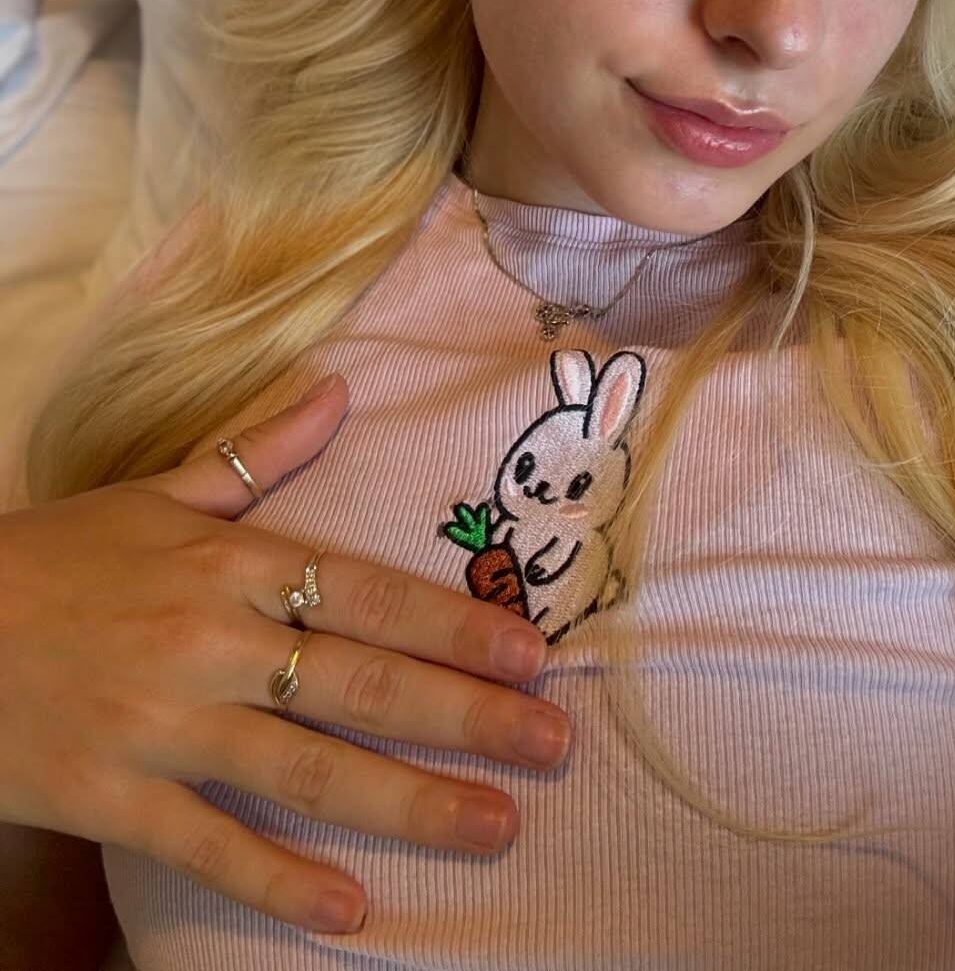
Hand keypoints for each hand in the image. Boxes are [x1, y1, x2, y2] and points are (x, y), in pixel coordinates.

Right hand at [0, 375, 571, 936]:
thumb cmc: (53, 558)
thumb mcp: (157, 491)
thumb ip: (259, 451)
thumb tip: (340, 392)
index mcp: (231, 561)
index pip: (368, 592)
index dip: (456, 624)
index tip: (533, 652)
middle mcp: (211, 639)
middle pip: (360, 681)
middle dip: (466, 715)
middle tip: (552, 743)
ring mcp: (162, 722)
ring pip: (306, 767)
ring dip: (409, 802)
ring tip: (496, 827)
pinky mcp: (109, 795)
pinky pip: (206, 845)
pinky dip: (279, 881)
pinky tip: (352, 911)